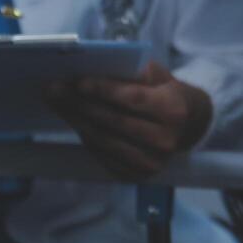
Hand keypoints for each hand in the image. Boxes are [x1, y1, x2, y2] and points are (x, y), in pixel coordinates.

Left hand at [46, 62, 212, 180]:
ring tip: (57, 103)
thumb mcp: (158, 76)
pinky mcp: (138, 175)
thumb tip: (93, 66)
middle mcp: (165, 140)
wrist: (188, 127)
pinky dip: (85, 137)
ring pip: (105, 141)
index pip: (133, 99)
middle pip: (114, 122)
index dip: (104, 90)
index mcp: (173, 110)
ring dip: (77, 120)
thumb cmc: (166, 94)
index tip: (78, 81)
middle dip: (81, 104)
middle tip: (54, 89)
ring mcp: (152, 162)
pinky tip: (73, 120)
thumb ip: (133, 72)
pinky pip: (104, 156)